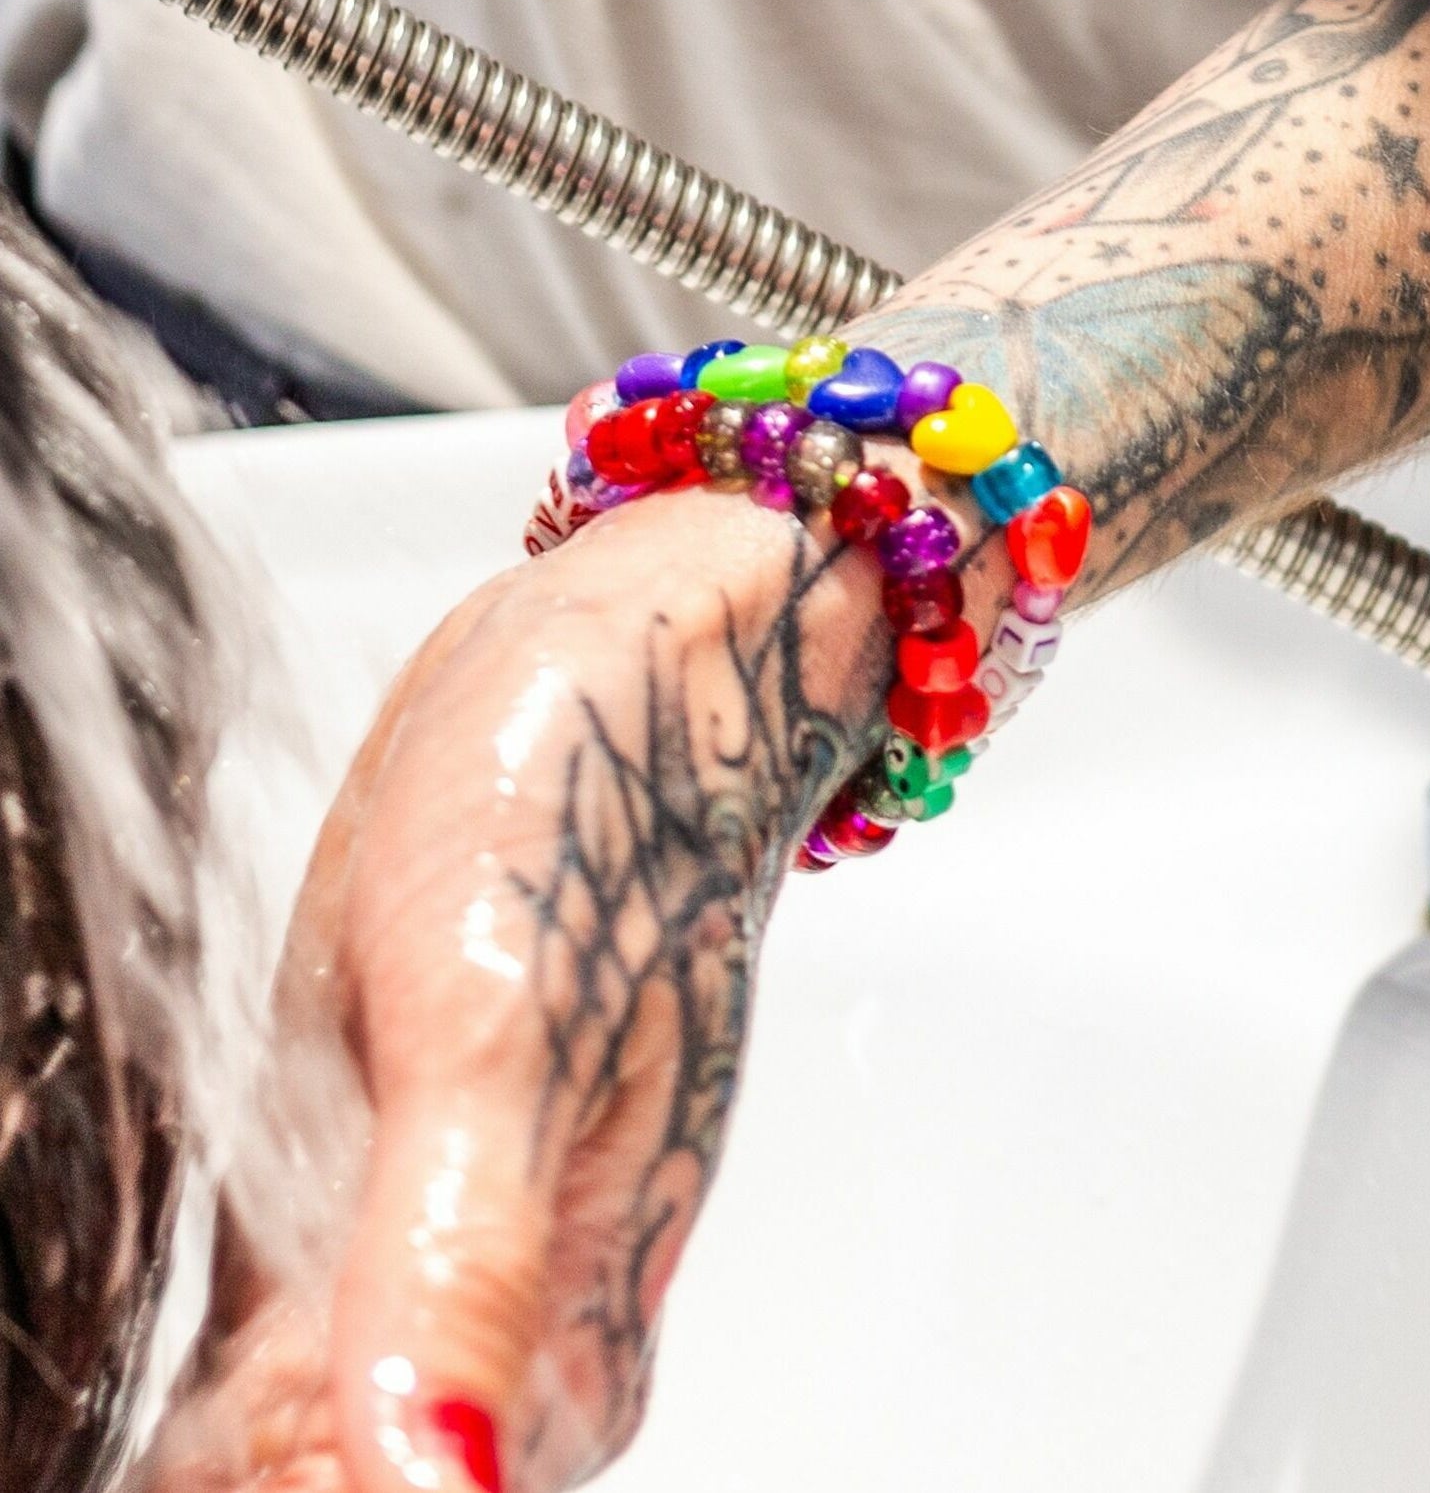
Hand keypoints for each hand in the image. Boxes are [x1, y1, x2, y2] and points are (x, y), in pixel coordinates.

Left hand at [149, 493, 885, 1491]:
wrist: (632, 667)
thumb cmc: (598, 808)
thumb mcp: (498, 1023)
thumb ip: (461, 1269)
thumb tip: (436, 1485)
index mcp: (562, 1354)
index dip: (237, 1469)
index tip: (215, 1367)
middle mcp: (502, 1348)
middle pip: (285, 1489)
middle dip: (209, 1437)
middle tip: (249, 1196)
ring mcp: (427, 1279)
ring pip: (251, 1444)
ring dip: (189, 1396)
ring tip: (201, 1201)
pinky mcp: (362, 1209)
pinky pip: (237, 1348)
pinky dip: (173, 1341)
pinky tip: (148, 1260)